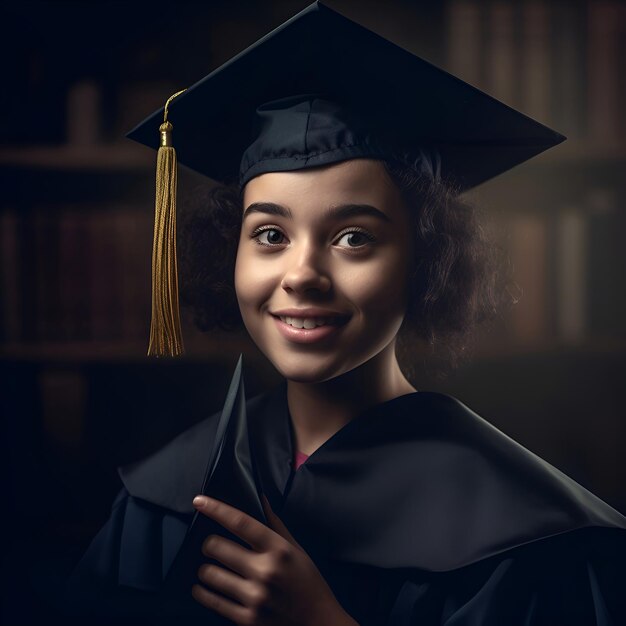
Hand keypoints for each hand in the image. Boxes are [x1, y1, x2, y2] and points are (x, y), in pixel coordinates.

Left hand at [191, 493, 357, 625]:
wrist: (319, 623)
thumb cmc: (308, 583)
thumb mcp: (296, 549)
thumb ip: (274, 523)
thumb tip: (260, 499)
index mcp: (278, 549)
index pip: (240, 522)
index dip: (216, 509)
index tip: (200, 501)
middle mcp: (265, 570)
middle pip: (216, 546)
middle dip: (209, 544)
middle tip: (211, 545)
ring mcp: (255, 596)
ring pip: (209, 574)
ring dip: (205, 569)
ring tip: (209, 568)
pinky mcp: (247, 619)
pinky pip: (212, 601)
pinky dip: (202, 592)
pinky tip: (203, 588)